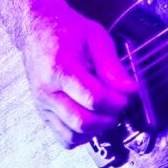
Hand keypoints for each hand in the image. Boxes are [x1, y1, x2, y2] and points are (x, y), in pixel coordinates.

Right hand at [15, 3, 136, 146]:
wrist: (36, 30)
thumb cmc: (66, 31)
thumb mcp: (96, 38)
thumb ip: (113, 66)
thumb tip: (131, 90)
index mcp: (59, 69)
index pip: (94, 99)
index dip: (118, 102)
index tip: (128, 95)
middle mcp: (46, 91)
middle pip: (83, 122)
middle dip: (109, 118)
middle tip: (119, 104)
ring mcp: (42, 105)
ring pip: (73, 136)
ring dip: (97, 130)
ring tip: (106, 111)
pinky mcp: (43, 114)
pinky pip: (65, 138)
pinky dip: (83, 135)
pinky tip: (92, 117)